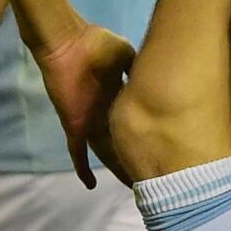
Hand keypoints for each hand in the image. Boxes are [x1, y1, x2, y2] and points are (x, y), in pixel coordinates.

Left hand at [34, 24, 137, 186]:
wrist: (68, 44)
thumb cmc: (96, 45)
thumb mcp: (127, 55)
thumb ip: (138, 70)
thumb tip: (153, 82)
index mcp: (118, 95)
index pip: (133, 120)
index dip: (145, 132)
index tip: (162, 144)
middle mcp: (105, 112)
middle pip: (121, 141)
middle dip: (133, 157)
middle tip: (150, 174)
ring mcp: (89, 121)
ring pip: (104, 152)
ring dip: (116, 168)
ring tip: (132, 186)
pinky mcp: (75, 126)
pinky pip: (77, 151)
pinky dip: (82, 167)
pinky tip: (90, 185)